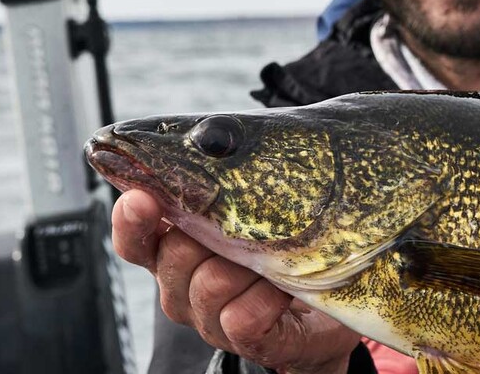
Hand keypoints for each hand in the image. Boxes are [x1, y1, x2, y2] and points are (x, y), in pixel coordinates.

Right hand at [112, 189, 360, 373]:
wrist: (348, 295)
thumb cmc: (299, 236)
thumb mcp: (264, 199)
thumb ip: (228, 177)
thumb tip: (207, 136)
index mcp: (179, 248)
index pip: (136, 238)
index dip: (131, 220)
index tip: (140, 198)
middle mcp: (185, 287)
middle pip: (173, 256)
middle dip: (212, 234)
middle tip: (251, 225)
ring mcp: (213, 320)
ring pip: (209, 285)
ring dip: (250, 265)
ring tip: (278, 258)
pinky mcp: (250, 343)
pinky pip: (241, 319)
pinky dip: (268, 298)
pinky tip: (287, 287)